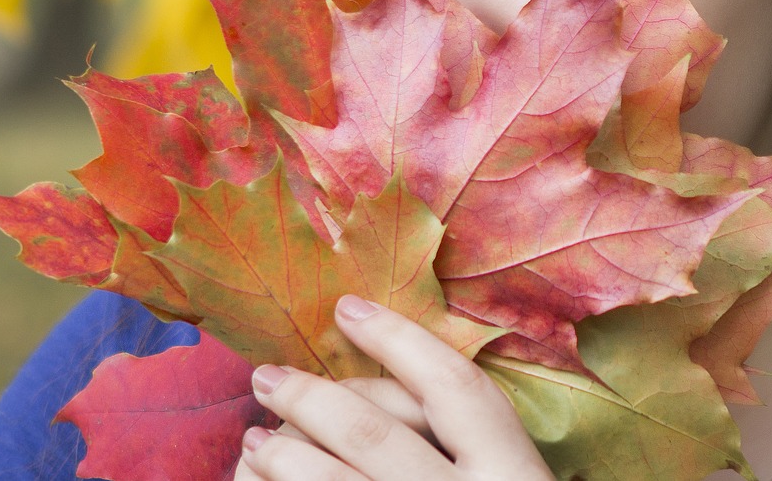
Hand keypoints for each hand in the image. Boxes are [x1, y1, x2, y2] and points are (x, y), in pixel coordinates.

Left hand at [234, 295, 552, 479]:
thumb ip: (471, 448)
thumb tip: (383, 385)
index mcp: (515, 478)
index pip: (455, 388)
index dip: (399, 338)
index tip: (348, 308)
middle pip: (374, 432)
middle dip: (311, 395)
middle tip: (269, 375)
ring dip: (281, 452)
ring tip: (256, 437)